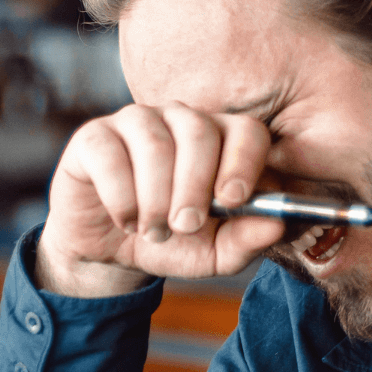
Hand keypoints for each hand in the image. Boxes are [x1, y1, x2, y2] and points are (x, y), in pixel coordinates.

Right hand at [36, 103, 285, 296]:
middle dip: (195, 186)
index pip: (246, 130)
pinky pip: (110, 155)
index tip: (232, 200)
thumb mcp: (216, 251)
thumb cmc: (174, 241)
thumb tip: (278, 224)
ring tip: (155, 231)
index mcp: (222, 139)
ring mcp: (136, 122)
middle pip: (199, 132)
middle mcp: (181, 119)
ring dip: (156, 198)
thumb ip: (247, 238)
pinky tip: (126, 220)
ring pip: (154, 143)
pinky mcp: (94, 137)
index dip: (243, 162)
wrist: (114, 252)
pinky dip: (122, 197)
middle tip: (187, 226)